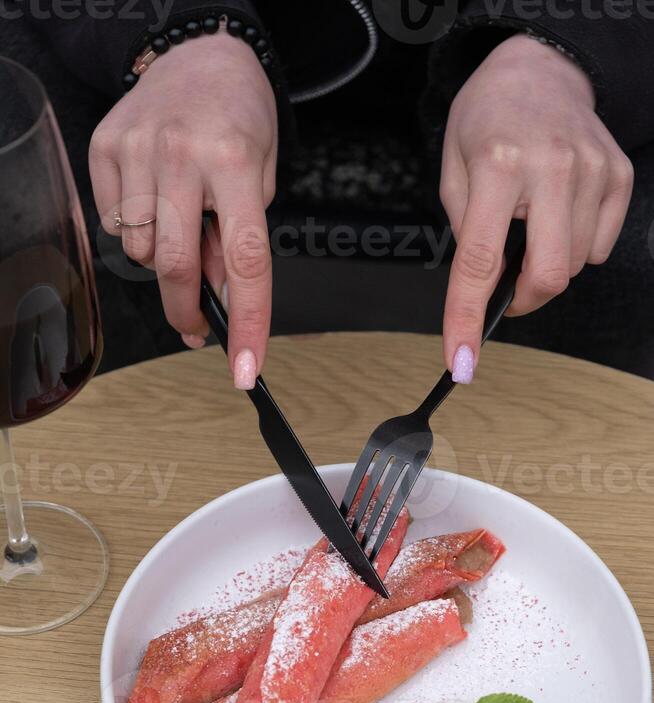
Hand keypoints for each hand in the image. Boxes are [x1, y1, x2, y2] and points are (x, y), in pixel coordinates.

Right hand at [90, 33, 277, 387]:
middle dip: (186, 311)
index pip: (246, 261)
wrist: (199, 53)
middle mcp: (181, 155)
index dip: (249, 322)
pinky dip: (136, 230)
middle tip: (197, 327)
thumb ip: (238, 235)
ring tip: (181, 225)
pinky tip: (153, 202)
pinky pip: (115, 224)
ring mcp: (137, 149)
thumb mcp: (261, 176)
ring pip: (140, 250)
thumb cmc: (239, 118)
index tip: (246, 368)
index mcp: (234, 162)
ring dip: (162, 259)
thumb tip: (216, 295)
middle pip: (175, 265)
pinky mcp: (105, 147)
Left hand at [440, 34, 633, 382]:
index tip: (462, 362)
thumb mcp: (453, 170)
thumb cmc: (487, 121)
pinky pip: (598, 247)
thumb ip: (465, 231)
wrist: (540, 70)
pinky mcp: (619, 177)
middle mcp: (552, 168)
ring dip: (546, 263)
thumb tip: (483, 291)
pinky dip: (574, 245)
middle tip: (506, 285)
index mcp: (497, 166)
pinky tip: (558, 212)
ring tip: (531, 220)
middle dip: (523, 298)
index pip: (479, 262)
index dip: (466, 319)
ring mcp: (593, 171)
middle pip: (546, 276)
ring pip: (573, 266)